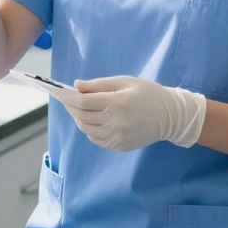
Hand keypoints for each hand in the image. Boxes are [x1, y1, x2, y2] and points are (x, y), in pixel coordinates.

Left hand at [62, 76, 206, 151]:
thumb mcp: (124, 81)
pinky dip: (88, 128)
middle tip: (65, 98)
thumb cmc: (146, 93)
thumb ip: (98, 84)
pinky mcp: (119, 146)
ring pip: (86, 128)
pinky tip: (92, 119)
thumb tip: (75, 86)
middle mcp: (115, 121)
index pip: (82, 101)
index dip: (66, 96)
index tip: (56, 91)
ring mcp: (117, 136)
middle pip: (81, 116)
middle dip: (70, 106)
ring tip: (78, 107)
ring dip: (77, 117)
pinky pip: (95, 138)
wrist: (170, 116)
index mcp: (117, 102)